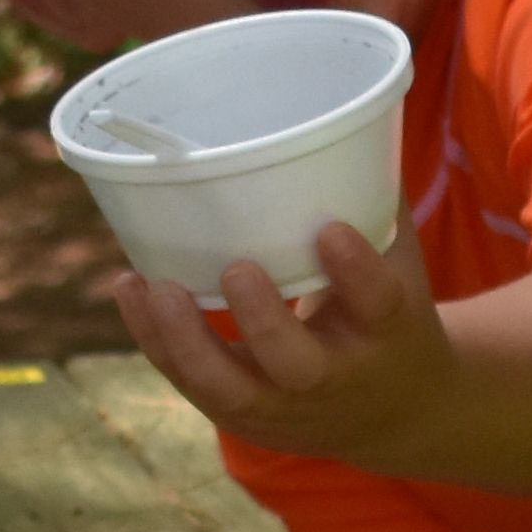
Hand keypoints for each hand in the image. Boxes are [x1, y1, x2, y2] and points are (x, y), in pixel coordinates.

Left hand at [107, 226, 456, 464]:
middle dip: (262, 321)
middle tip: (236, 268)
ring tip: (152, 286)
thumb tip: (335, 117)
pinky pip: (193, 384)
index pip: (377, 304)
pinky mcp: (244, 414)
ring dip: (184, 341)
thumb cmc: (386, 314)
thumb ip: (370, 203)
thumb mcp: (400, 265)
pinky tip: (132, 290)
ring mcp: (285, 406)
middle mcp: (336, 378)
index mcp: (387, 332)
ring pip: (228, 389)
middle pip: (296, 366)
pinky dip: (156, 341)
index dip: (354, 270)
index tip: (329, 231)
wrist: (393, 412)